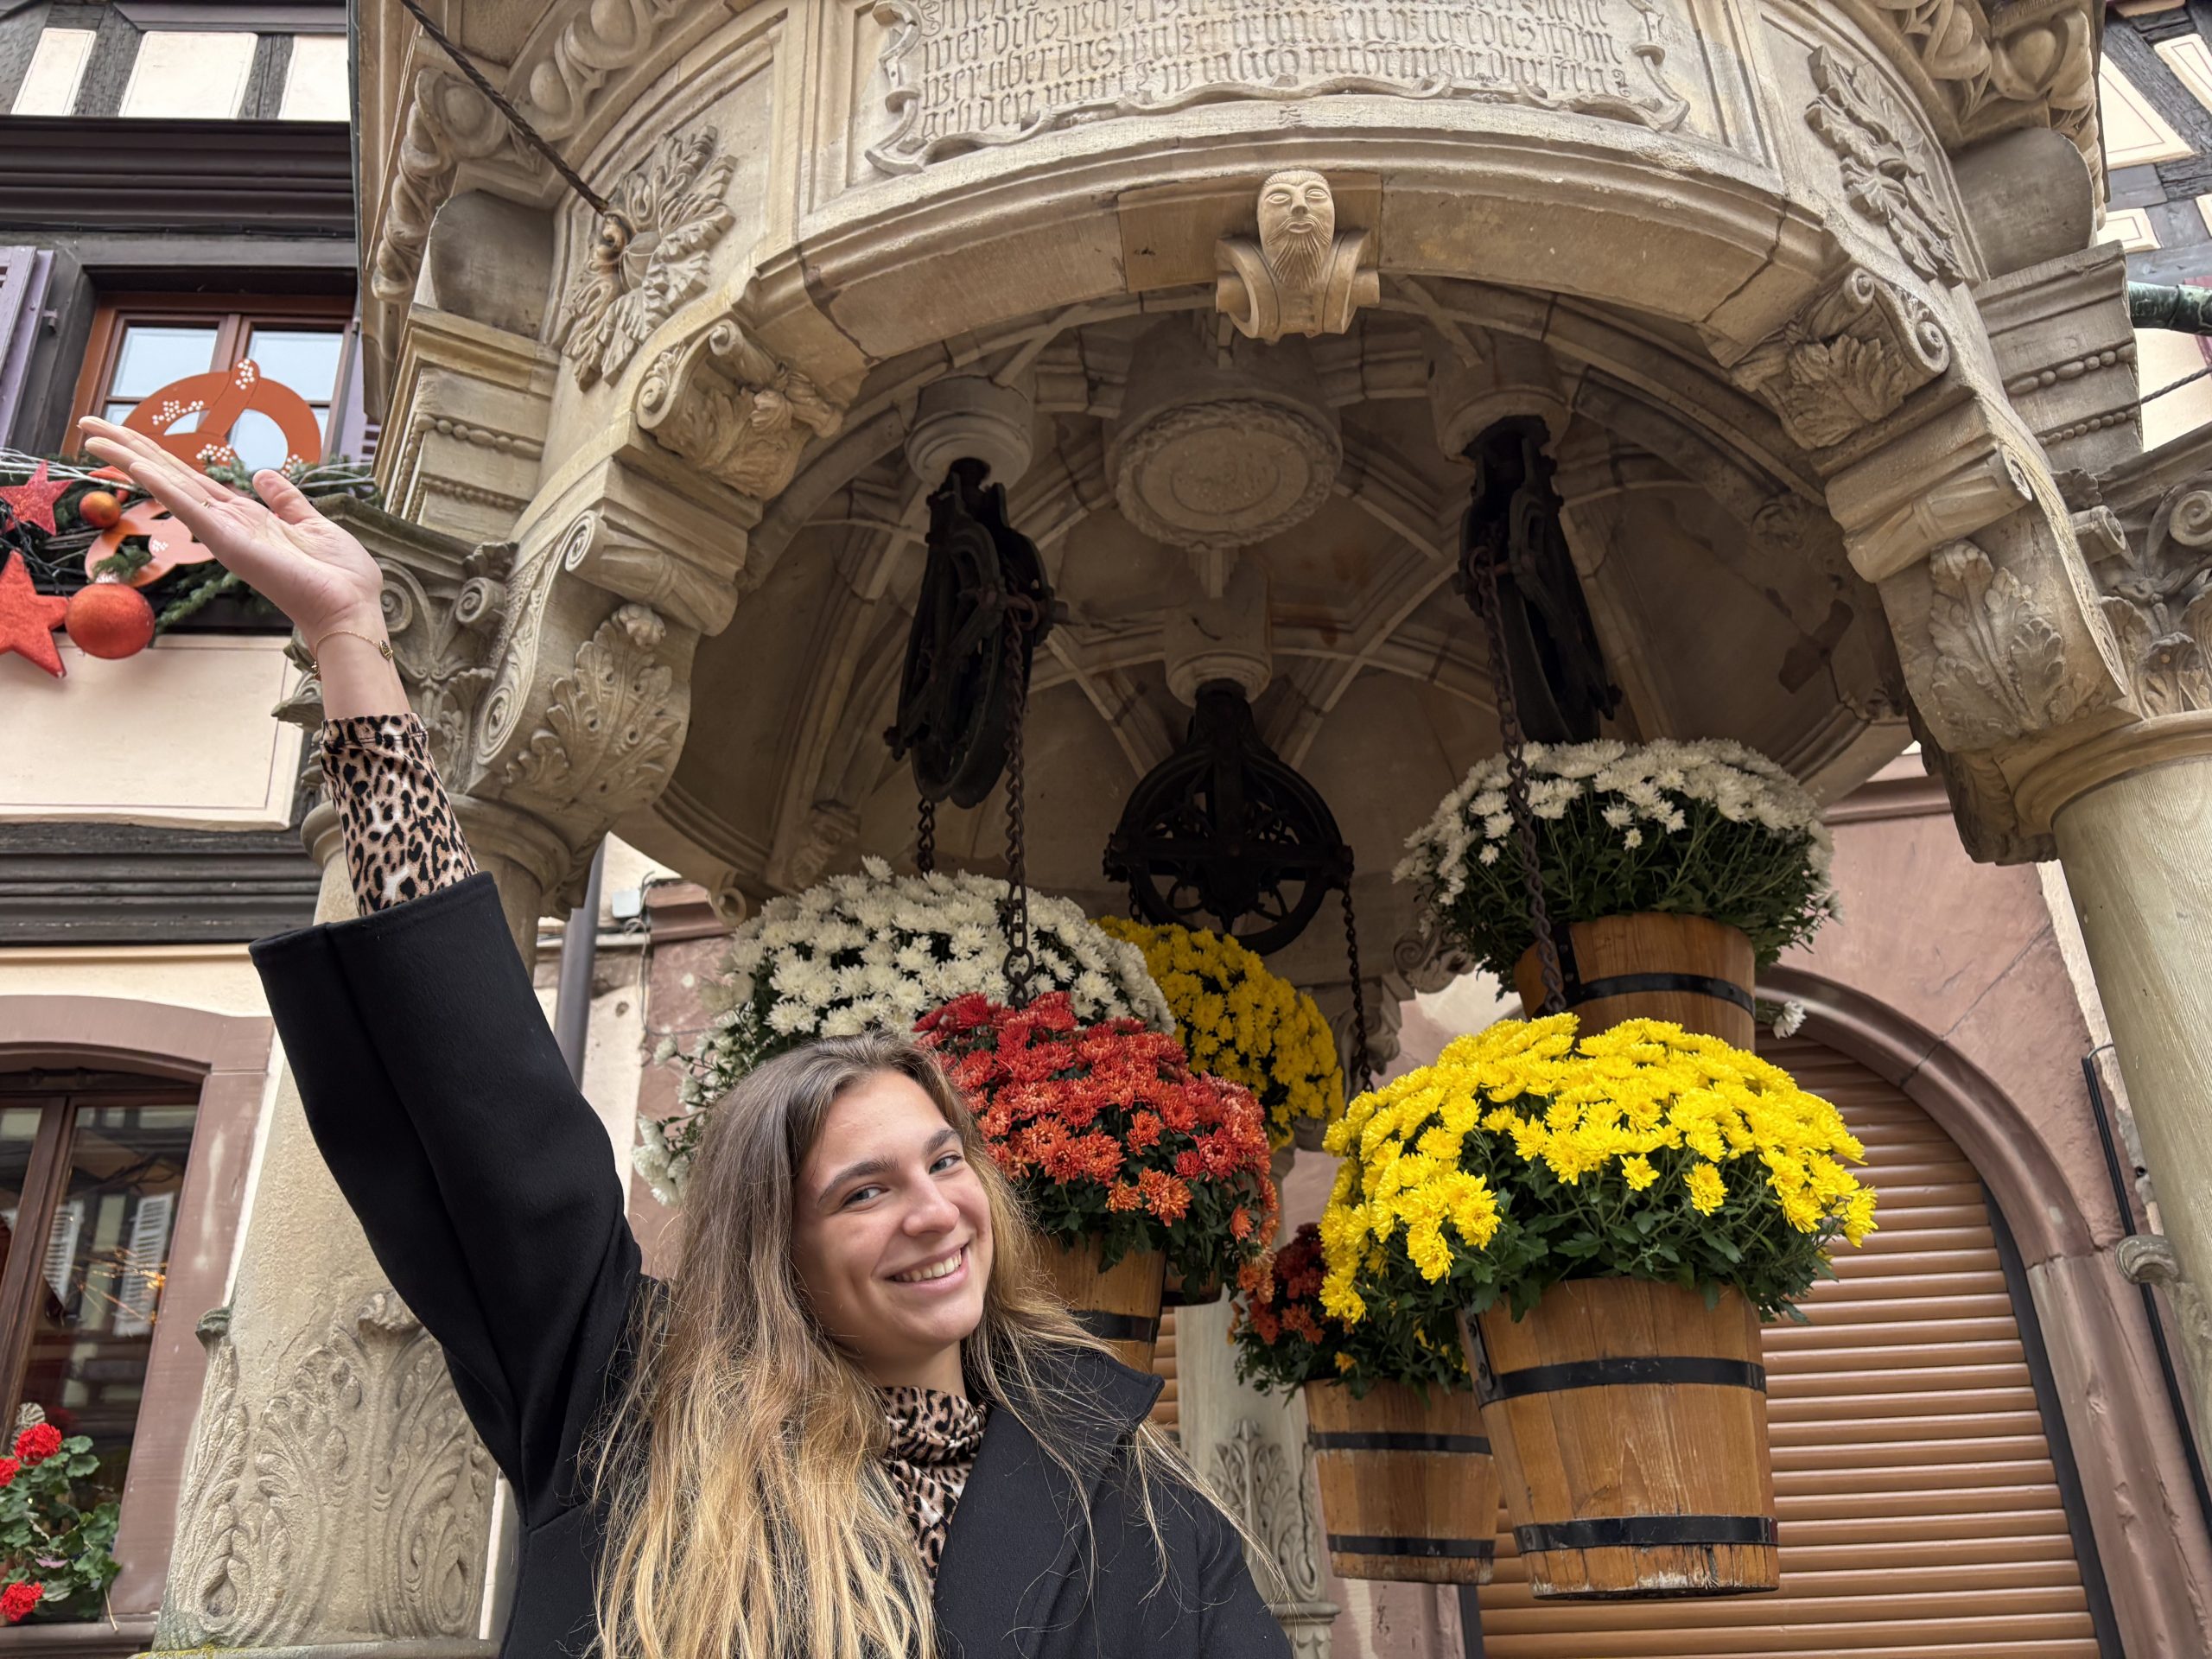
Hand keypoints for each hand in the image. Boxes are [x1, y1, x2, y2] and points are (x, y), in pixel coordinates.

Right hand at [76, 415, 385, 645]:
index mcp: (245, 518)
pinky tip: (138, 464)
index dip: (159, 454)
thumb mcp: (313, 524)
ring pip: (169, 487)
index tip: (126, 433)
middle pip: (169, 476)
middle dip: (129, 448)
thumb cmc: (338, 576)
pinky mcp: (230, 543)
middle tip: (88, 424)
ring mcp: (225, 533)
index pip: (192, 479)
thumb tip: (263, 474)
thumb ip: (286, 500)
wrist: (351, 608)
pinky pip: (191, 508)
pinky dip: (164, 486)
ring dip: (131, 459)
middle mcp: (227, 524)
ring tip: (93, 436)